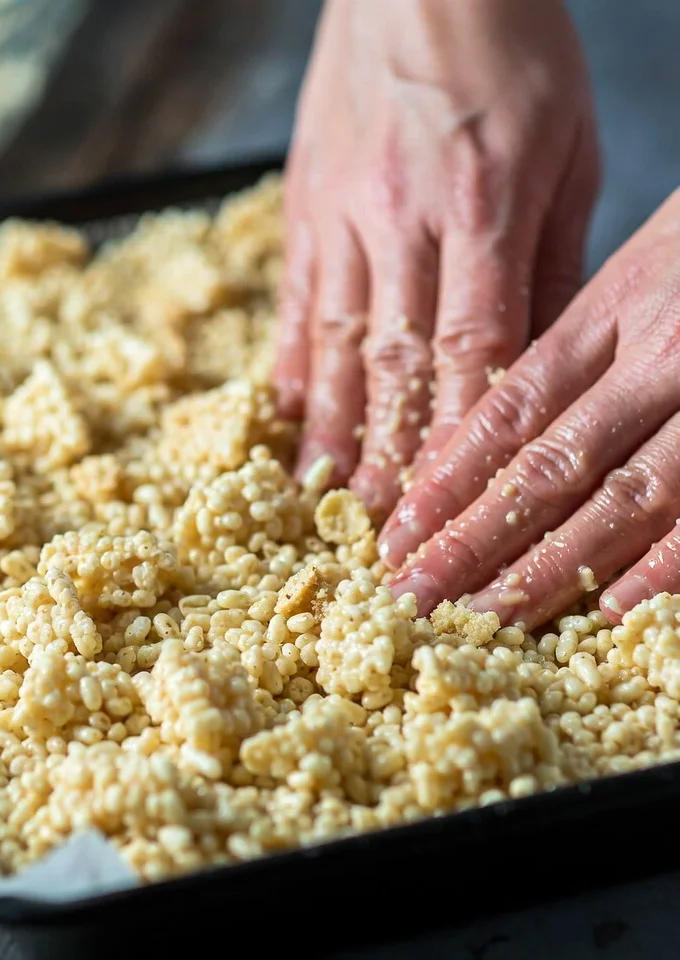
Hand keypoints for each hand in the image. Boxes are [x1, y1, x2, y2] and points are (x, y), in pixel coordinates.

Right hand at [274, 0, 598, 518]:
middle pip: (393, 362)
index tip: (447, 499)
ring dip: (329, 428)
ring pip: (334, 343)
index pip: (469, 348)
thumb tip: (536, 359)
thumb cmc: (512, 52)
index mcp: (482, 204)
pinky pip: (296, 301)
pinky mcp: (304, 207)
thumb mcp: (570, 150)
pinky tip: (289, 417)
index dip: (454, 434)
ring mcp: (343, 214)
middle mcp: (403, 217)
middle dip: (385, 452)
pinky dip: (293, 366)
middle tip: (376, 524)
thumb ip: (552, 262)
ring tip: (321, 496)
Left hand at [382, 187, 679, 628]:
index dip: (448, 479)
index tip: (398, 534)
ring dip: (548, 571)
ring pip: (623, 502)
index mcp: (615, 309)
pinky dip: (659, 568)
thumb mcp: (641, 269)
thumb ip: (576, 350)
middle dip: (472, 542)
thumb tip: (489, 437)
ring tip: (483, 616)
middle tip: (414, 595)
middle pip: (548, 467)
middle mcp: (662, 356)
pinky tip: (606, 611)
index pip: (510, 410)